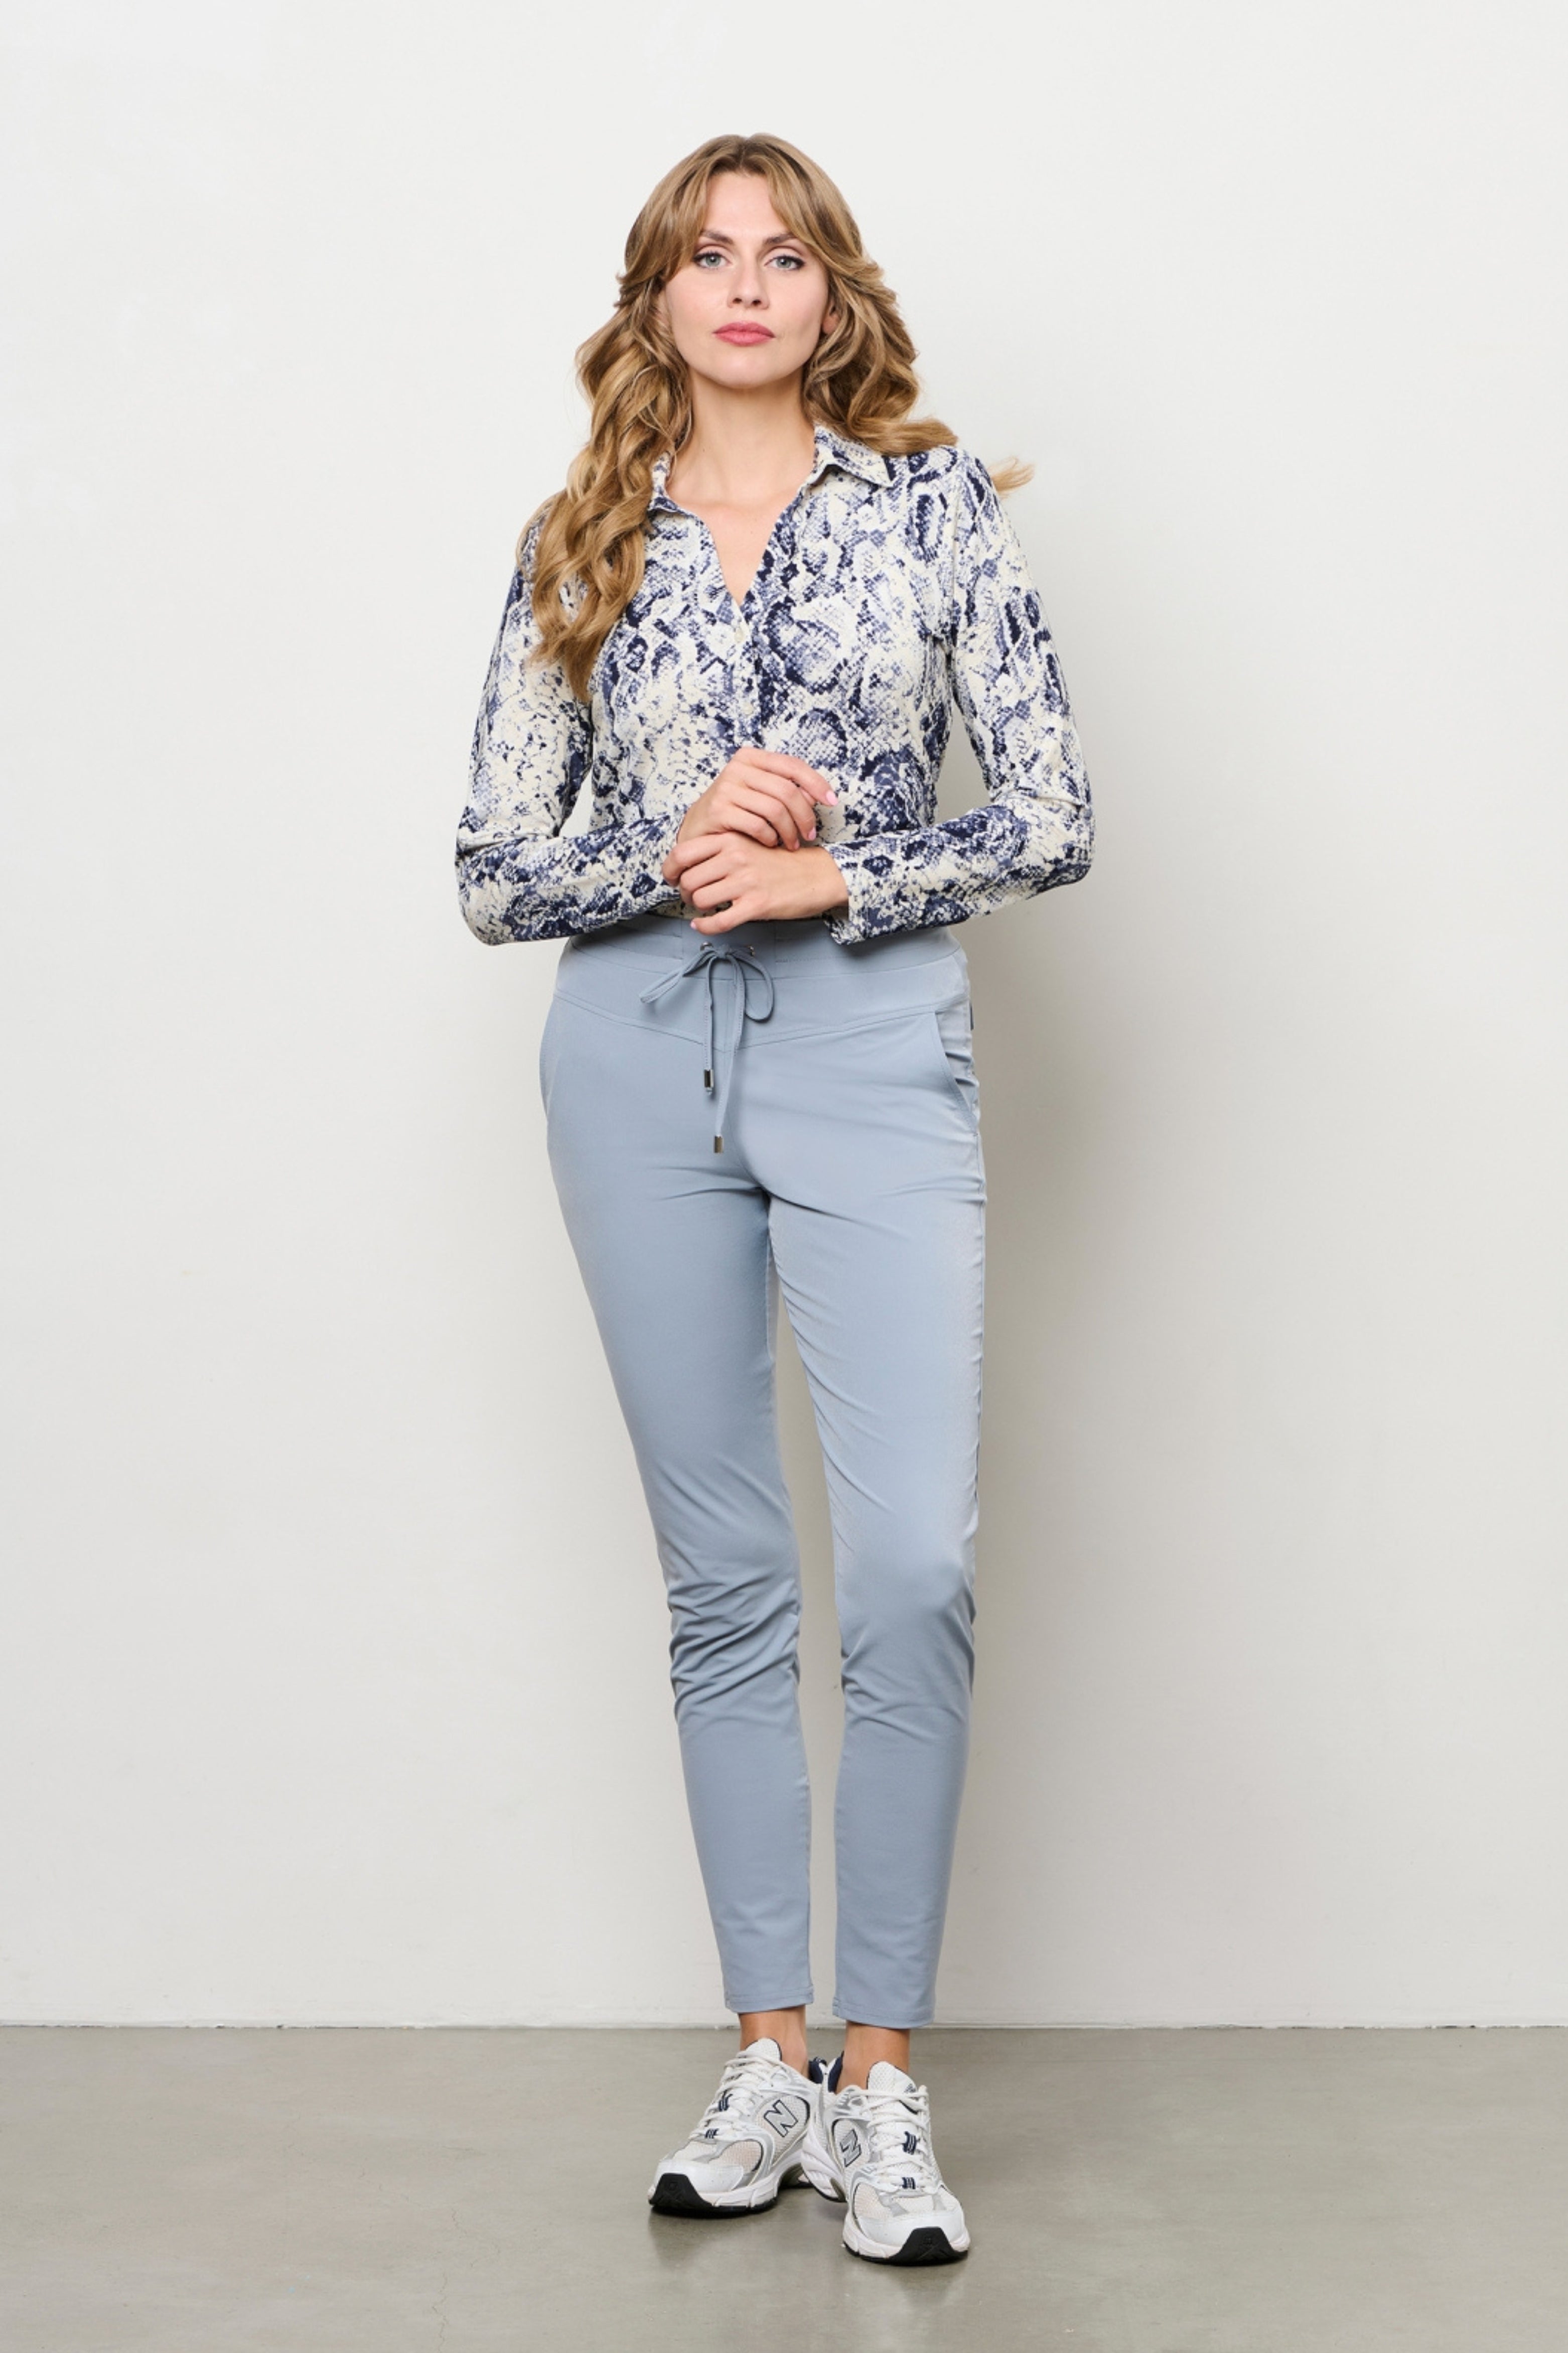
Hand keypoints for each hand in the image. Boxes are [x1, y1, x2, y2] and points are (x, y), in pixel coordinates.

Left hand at [662, 832, 849, 932]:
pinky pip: (719, 921)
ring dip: (697, 908)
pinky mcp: (757, 905)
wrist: (817, 874)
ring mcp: (746, 882)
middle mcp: (736, 857)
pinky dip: (705, 926)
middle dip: (685, 892)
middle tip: (692, 896)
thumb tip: (688, 865)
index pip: (683, 852)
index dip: (669, 868)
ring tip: (704, 908)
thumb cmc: (781, 862)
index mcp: (731, 839)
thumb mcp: (750, 843)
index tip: (670, 878)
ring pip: (701, 899)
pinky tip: (702, 924)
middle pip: (688, 879)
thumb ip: (721, 849)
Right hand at [677, 749, 837, 851]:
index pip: (793, 765)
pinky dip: (770, 838)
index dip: (817, 783)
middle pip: (787, 790)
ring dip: (789, 831)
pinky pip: (758, 825)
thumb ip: (787, 791)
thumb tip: (818, 796)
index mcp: (751, 758)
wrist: (697, 829)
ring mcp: (726, 788)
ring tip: (791, 843)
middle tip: (809, 834)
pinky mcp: (719, 810)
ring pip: (775, 809)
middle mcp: (737, 768)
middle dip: (804, 816)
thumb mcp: (761, 795)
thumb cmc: (735, 812)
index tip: (832, 801)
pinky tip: (771, 844)